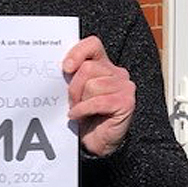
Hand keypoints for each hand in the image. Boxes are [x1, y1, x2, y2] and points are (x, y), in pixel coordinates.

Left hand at [63, 36, 135, 156]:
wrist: (97, 141)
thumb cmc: (85, 115)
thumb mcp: (76, 91)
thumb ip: (73, 76)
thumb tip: (60, 68)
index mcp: (104, 65)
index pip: (92, 45)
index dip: (78, 52)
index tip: (66, 68)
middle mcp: (117, 72)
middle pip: (88, 68)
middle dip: (74, 87)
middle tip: (72, 101)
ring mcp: (124, 86)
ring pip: (92, 85)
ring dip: (80, 101)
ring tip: (79, 110)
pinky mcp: (126, 102)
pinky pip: (98, 101)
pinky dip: (84, 110)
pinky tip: (79, 116)